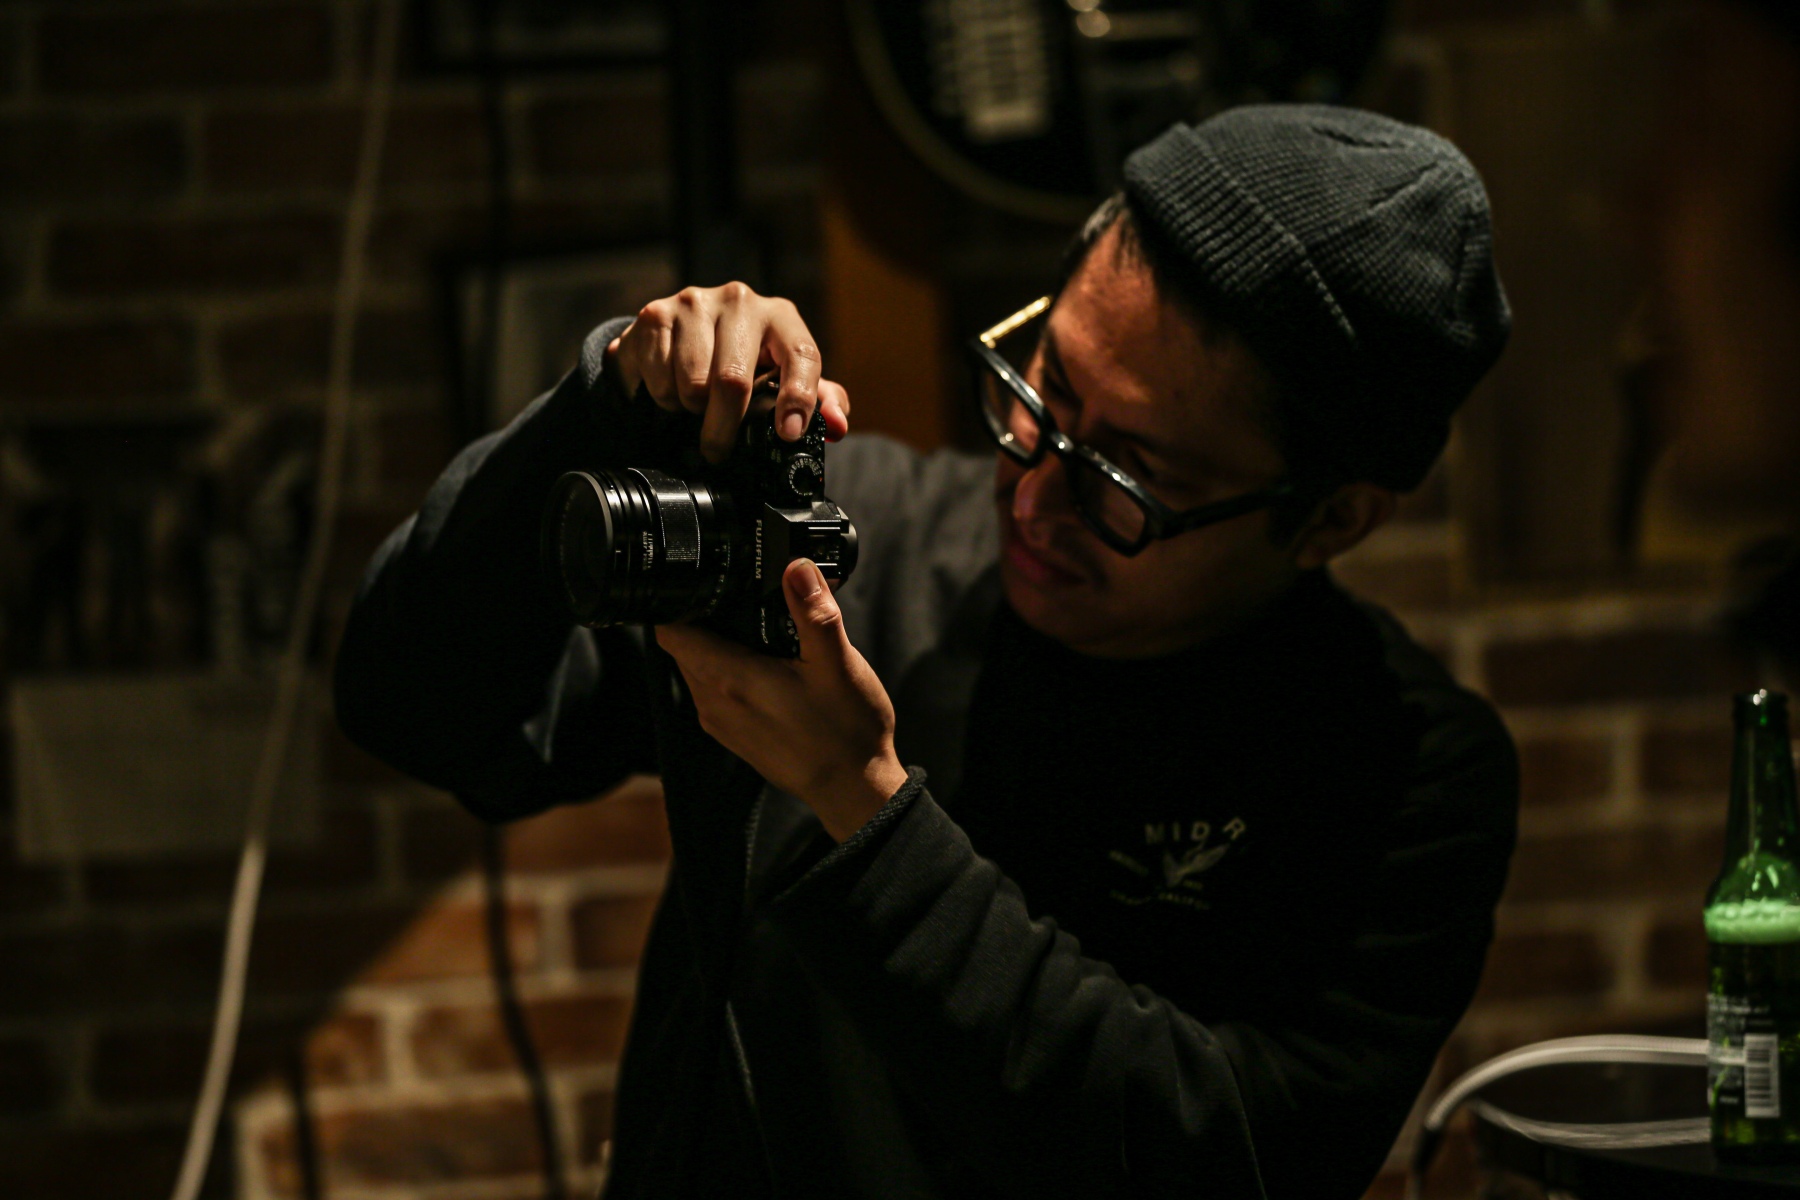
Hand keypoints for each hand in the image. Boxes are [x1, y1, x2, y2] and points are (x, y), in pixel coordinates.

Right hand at [608, 282, 851, 462]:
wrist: (672, 336)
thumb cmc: (736, 360)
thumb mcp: (780, 377)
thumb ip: (818, 401)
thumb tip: (837, 426)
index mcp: (780, 316)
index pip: (801, 355)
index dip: (798, 398)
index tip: (788, 433)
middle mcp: (741, 301)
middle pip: (734, 380)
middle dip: (725, 427)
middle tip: (719, 450)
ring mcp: (696, 303)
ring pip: (693, 384)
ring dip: (692, 409)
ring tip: (696, 403)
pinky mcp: (656, 314)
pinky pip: (661, 378)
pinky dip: (666, 397)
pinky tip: (672, 385)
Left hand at [654, 558, 908, 841]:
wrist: (853, 790)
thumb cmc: (845, 731)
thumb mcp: (837, 664)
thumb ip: (813, 612)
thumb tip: (795, 567)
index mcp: (729, 678)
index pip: (670, 630)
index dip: (682, 600)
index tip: (708, 582)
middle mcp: (713, 701)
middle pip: (684, 645)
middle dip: (707, 618)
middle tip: (747, 599)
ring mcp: (720, 721)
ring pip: (698, 667)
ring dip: (720, 645)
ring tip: (762, 631)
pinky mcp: (733, 734)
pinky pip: (714, 690)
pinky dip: (730, 671)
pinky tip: (769, 667)